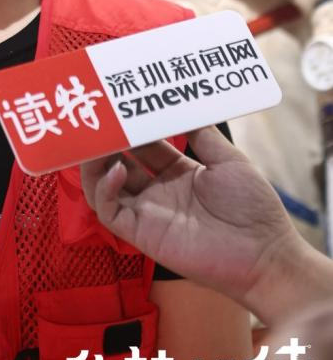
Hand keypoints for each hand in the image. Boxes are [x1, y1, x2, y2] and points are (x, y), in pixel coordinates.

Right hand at [80, 126, 298, 310]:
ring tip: (97, 143)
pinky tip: (116, 170)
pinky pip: (110, 212)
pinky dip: (104, 189)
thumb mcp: (230, 161)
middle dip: (106, 143)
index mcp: (178, 172)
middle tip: (99, 120)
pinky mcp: (142, 234)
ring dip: (95, 165)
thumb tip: (184, 106)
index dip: (131, 128)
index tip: (121, 106)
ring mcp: (148, 213)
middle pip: (118, 162)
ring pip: (104, 187)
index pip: (143, 145)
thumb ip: (204, 135)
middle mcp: (158, 191)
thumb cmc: (253, 208)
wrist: (264, 253)